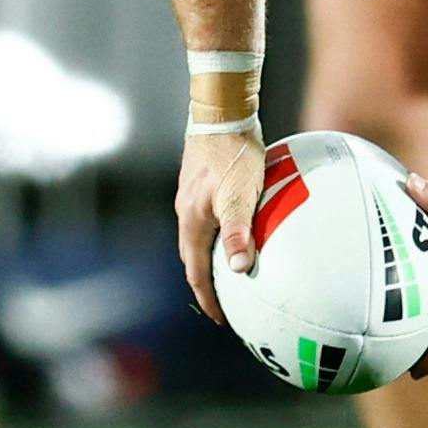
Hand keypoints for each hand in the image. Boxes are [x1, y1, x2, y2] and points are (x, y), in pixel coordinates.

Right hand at [176, 124, 268, 320]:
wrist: (222, 110)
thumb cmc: (234, 152)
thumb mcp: (240, 195)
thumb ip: (238, 232)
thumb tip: (239, 269)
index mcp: (193, 220)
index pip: (195, 270)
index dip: (207, 297)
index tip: (220, 317)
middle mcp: (187, 210)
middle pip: (194, 257)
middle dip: (208, 282)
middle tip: (227, 301)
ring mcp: (192, 195)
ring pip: (200, 237)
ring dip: (213, 257)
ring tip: (233, 271)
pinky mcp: (202, 181)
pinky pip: (208, 219)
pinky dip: (219, 234)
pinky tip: (238, 230)